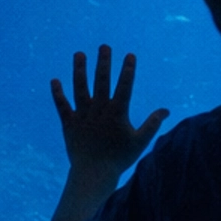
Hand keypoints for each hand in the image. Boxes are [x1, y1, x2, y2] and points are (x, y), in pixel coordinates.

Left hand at [50, 45, 167, 177]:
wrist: (93, 174)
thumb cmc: (119, 159)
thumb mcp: (140, 141)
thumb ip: (152, 124)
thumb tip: (166, 110)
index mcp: (117, 113)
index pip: (124, 86)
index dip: (128, 70)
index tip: (130, 55)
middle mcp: (99, 110)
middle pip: (101, 82)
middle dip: (103, 63)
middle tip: (104, 46)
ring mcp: (82, 116)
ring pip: (80, 88)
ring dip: (79, 70)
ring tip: (79, 54)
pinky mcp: (69, 124)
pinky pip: (62, 106)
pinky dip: (57, 94)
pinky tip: (54, 80)